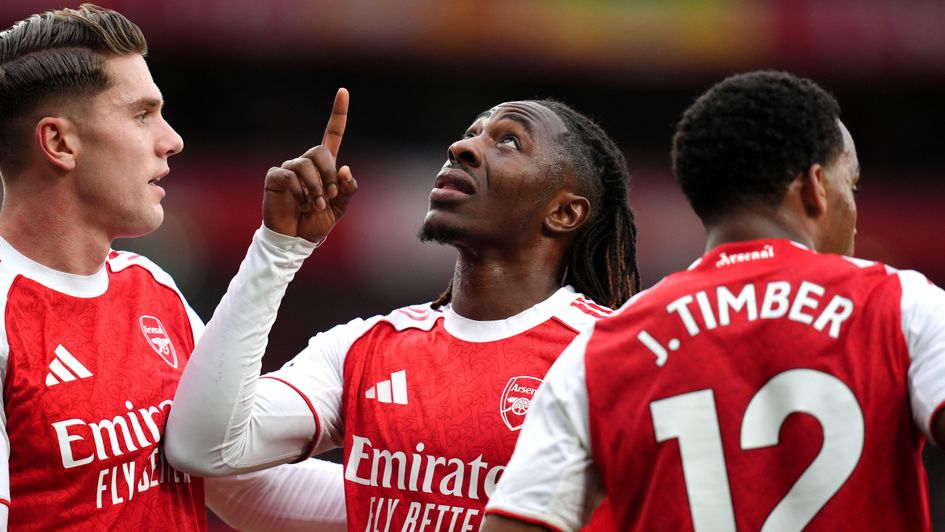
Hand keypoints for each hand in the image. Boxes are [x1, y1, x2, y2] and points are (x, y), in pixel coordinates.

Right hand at [262, 88, 357, 242]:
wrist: (296, 239)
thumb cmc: (317, 222)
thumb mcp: (339, 207)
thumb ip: (346, 189)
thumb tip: (344, 167)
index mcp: (325, 166)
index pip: (333, 134)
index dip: (338, 113)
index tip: (343, 90)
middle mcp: (306, 162)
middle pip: (320, 151)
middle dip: (329, 175)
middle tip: (329, 196)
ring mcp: (289, 168)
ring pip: (305, 166)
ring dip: (315, 189)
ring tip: (315, 206)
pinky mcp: (275, 177)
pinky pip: (289, 176)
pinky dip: (299, 192)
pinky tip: (300, 204)